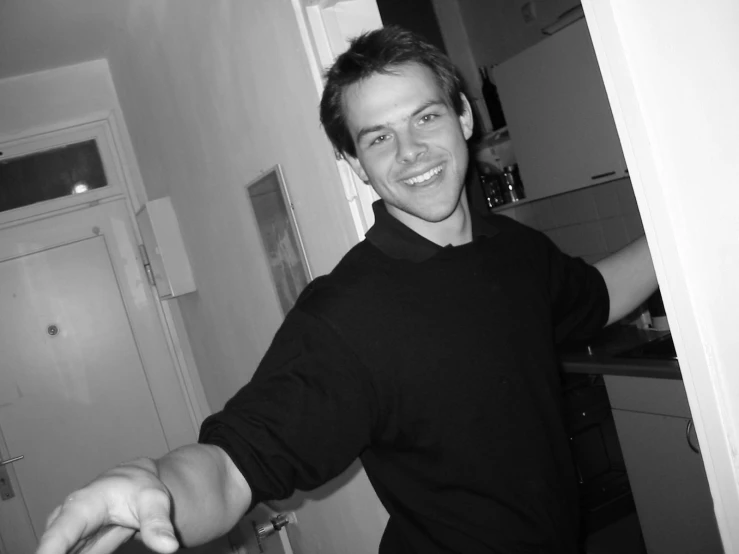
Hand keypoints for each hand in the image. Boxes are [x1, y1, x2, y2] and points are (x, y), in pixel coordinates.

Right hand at [36, 458, 179, 553]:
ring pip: (62, 551)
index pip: (59, 533)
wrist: (136, 484)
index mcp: (82, 505)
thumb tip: (169, 546)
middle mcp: (66, 520)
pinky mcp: (73, 547)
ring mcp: (67, 536)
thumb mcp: (154, 500)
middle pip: (52, 548)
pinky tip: (109, 543)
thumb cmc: (140, 488)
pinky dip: (83, 553)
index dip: (49, 551)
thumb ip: (157, 524)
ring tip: (110, 541)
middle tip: (99, 548)